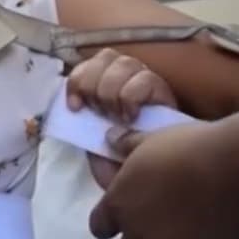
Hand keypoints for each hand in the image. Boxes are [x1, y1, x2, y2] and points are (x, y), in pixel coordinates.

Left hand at [64, 48, 176, 189]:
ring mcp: (147, 84)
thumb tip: (76, 104)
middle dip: (93, 84)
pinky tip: (131, 118)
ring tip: (115, 117)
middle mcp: (126, 79)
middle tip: (98, 113)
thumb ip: (82, 121)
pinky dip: (131, 97)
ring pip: (125, 63)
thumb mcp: (92, 142)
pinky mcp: (165, 95)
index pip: (87, 64)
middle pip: (106, 56)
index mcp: (102, 86)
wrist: (145, 181)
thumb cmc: (118, 163)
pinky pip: (146, 79)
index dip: (77, 79)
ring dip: (111, 90)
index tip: (74, 107)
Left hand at [88, 118, 238, 238]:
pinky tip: (208, 238)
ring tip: (188, 231)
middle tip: (158, 226)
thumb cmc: (189, 149)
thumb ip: (126, 145)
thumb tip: (110, 139)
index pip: (99, 226)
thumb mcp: (152, 140)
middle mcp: (138, 236)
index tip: (120, 217)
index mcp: (118, 206)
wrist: (236, 170)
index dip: (108, 222)